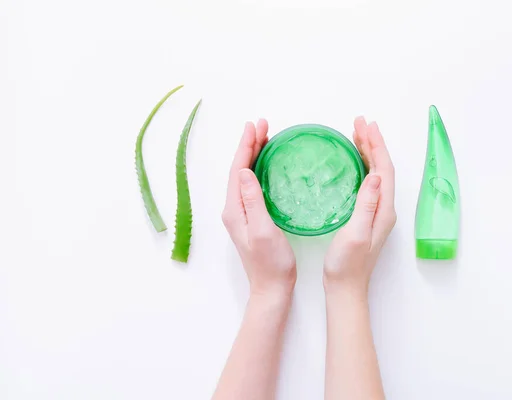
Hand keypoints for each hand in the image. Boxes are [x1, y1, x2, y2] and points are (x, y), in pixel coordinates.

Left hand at [222, 119, 296, 299]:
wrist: (271, 289)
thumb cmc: (271, 263)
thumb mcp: (263, 230)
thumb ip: (253, 201)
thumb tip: (244, 171)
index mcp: (234, 210)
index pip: (237, 170)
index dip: (245, 146)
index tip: (254, 126)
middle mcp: (234, 209)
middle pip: (239, 169)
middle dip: (249, 145)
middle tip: (262, 124)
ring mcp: (242, 214)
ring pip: (245, 176)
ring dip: (253, 155)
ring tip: (264, 136)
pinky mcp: (251, 218)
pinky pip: (252, 186)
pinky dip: (259, 169)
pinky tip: (267, 165)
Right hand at [324, 117, 395, 296]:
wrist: (346, 287)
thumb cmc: (347, 265)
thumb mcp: (356, 233)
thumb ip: (366, 205)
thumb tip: (374, 175)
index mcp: (383, 210)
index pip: (384, 169)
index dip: (376, 145)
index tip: (366, 126)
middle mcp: (383, 209)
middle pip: (382, 168)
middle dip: (372, 142)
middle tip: (359, 122)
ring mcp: (376, 213)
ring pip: (375, 174)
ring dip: (368, 152)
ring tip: (356, 134)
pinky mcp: (366, 216)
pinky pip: (367, 183)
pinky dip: (362, 167)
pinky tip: (353, 163)